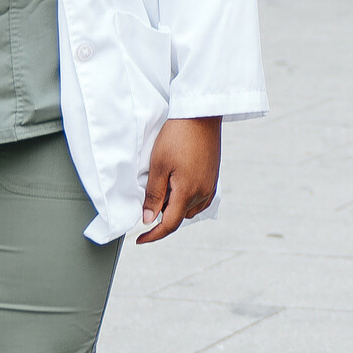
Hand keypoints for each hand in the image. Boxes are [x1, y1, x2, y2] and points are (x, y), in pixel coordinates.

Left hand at [138, 116, 220, 243]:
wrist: (201, 114)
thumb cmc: (178, 136)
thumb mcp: (158, 165)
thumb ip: (154, 195)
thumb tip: (148, 219)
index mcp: (188, 192)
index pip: (169, 224)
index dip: (153, 235)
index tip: (139, 239)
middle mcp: (203, 192)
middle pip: (179, 216)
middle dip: (162, 215)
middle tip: (148, 200)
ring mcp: (210, 184)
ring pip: (190, 208)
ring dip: (176, 206)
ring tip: (163, 189)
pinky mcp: (213, 176)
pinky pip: (200, 199)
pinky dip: (187, 199)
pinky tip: (178, 186)